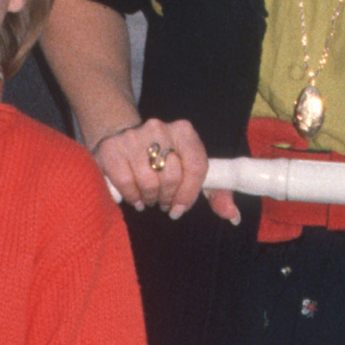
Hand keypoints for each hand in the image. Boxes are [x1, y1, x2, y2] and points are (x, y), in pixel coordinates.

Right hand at [91, 116, 233, 223]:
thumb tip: (233, 216)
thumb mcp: (190, 168)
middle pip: (173, 176)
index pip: (196, 165)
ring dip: (150, 198)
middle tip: (164, 202)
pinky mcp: (112, 149)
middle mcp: (159, 128)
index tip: (181, 207)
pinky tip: (135, 198)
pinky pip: (126, 183)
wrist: (120, 135)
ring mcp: (134, 137)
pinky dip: (132, 196)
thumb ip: (216, 191)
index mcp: (184, 131)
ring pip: (149, 182)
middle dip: (169, 197)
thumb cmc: (162, 157)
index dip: (190, 192)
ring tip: (149, 199)